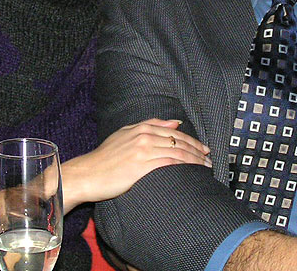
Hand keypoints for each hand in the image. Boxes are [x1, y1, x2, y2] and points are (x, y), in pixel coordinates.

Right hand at [61, 118, 210, 209]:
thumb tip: (175, 123)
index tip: (203, 148)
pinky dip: (184, 167)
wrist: (87, 174)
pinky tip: (193, 172)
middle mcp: (144, 136)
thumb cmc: (104, 157)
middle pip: (179, 142)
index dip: (192, 140)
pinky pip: (169, 164)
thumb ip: (150, 126)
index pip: (174, 132)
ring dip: (195, 160)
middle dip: (198, 150)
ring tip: (206, 167)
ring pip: (177, 153)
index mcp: (141, 128)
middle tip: (209, 158)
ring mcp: (143, 151)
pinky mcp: (141, 167)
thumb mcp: (125, 134)